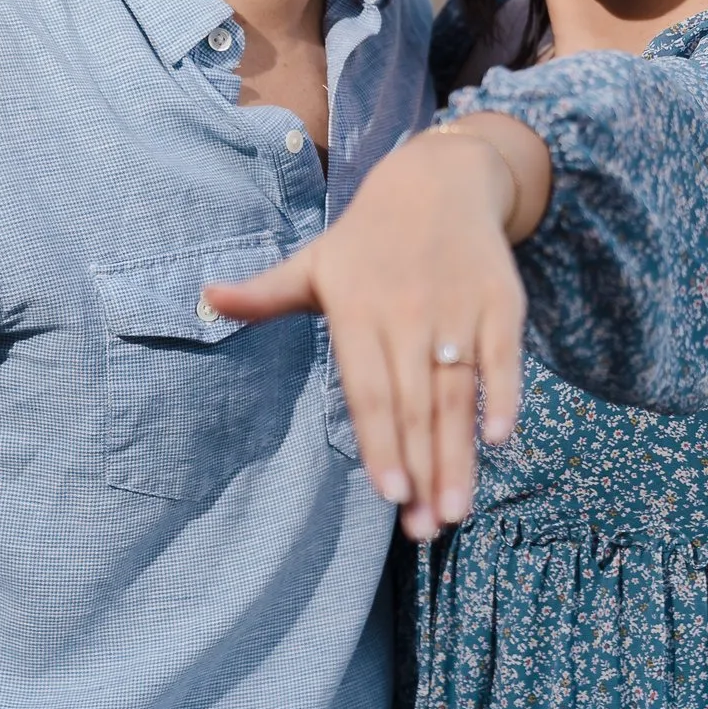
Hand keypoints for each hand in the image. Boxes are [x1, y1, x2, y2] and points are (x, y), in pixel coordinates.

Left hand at [205, 118, 545, 540]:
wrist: (439, 178)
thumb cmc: (368, 237)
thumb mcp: (314, 261)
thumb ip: (264, 294)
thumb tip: (204, 297)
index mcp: (358, 312)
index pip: (369, 391)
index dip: (381, 444)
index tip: (388, 494)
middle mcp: (408, 314)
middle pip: (415, 405)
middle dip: (423, 470)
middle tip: (426, 529)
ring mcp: (457, 309)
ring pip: (457, 393)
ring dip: (460, 455)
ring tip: (456, 510)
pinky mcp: (500, 301)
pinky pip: (503, 357)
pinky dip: (503, 395)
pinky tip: (499, 439)